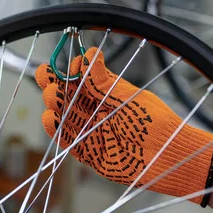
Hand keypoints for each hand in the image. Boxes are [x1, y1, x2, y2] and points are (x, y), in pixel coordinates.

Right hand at [35, 48, 212, 204]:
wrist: (168, 157)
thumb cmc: (156, 123)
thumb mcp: (129, 98)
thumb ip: (104, 81)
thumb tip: (89, 55)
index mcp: (110, 95)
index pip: (84, 80)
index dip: (73, 71)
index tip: (69, 65)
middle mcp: (99, 113)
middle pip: (70, 97)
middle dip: (56, 85)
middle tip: (45, 76)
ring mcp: (93, 133)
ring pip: (66, 117)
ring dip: (55, 105)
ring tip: (50, 95)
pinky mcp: (89, 154)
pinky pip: (69, 141)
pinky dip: (56, 131)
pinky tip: (49, 117)